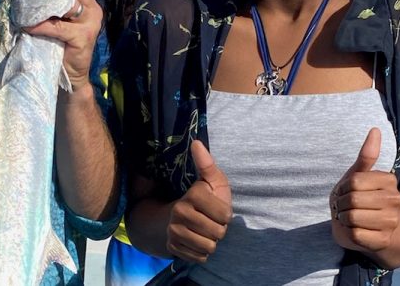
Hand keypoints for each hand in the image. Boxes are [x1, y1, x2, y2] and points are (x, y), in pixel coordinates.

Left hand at [23, 0, 101, 91]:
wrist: (72, 76)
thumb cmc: (62, 45)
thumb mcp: (62, 21)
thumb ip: (57, 4)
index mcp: (90, 3)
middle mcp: (93, 9)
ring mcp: (90, 23)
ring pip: (70, 3)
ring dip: (47, 2)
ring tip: (28, 1)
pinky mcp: (82, 37)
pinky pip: (58, 27)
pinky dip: (41, 26)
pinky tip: (28, 26)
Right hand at [166, 140, 231, 262]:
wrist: (176, 218)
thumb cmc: (202, 198)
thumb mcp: (211, 180)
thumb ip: (207, 163)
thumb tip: (197, 142)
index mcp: (192, 196)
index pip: (224, 215)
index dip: (225, 214)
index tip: (217, 209)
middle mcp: (180, 213)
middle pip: (218, 233)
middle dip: (219, 229)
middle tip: (211, 221)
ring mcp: (174, 232)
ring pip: (209, 247)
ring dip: (211, 241)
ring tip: (205, 231)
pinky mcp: (173, 247)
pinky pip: (200, 257)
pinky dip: (202, 251)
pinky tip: (197, 240)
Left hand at [330, 128, 399, 252]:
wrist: (356, 224)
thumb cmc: (354, 196)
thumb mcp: (357, 174)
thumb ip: (367, 154)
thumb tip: (375, 129)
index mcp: (390, 181)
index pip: (355, 181)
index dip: (343, 187)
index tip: (345, 191)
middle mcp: (396, 201)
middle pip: (353, 199)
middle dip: (341, 203)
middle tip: (344, 206)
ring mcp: (392, 222)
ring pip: (354, 217)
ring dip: (344, 218)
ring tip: (348, 217)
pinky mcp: (383, 241)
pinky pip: (356, 234)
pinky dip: (348, 232)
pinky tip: (354, 230)